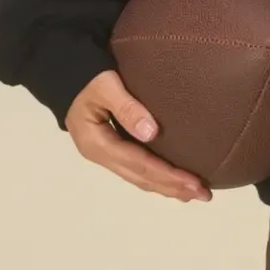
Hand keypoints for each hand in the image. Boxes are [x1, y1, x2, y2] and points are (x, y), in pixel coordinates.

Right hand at [64, 69, 211, 201]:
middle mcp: (100, 155)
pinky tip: (172, 181)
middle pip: (140, 177)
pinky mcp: (110, 149)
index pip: (139, 164)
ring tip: (193, 194)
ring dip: (166, 187)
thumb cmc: (87, 77)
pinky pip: (136, 169)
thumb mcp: (104, 86)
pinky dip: (156, 177)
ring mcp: (104, 155)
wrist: (65, 74)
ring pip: (138, 177)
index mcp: (97, 143)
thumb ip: (126, 107)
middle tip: (204, 195)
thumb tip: (151, 133)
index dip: (168, 175)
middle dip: (173, 188)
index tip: (195, 182)